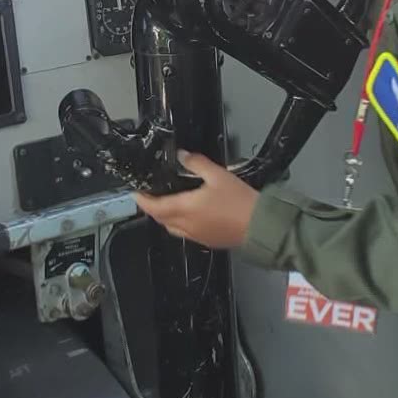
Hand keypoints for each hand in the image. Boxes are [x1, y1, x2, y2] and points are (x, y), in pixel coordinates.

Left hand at [134, 152, 258, 249]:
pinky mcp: (207, 241)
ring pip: (172, 228)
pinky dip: (179, 224)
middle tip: (150, 195)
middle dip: (152, 208)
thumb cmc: (239, 201)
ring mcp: (196, 236)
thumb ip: (197, 163)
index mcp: (185, 209)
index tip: (136, 193)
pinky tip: (188, 215)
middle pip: (160, 219)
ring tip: (167, 203)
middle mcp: (186, 225)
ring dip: (165, 217)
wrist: (260, 226)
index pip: (154, 207)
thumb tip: (181, 155)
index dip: (142, 200)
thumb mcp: (218, 175)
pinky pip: (185, 233)